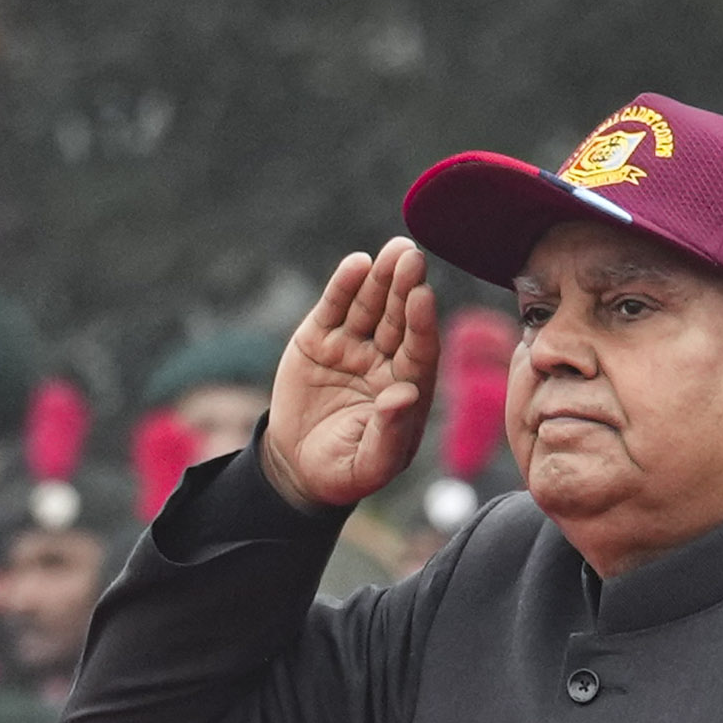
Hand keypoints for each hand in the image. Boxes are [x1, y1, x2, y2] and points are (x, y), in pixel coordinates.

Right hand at [258, 238, 441, 513]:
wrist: (298, 467)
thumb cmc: (345, 471)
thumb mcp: (370, 464)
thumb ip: (391, 433)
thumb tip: (407, 394)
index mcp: (407, 389)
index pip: (419, 350)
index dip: (421, 323)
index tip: (423, 296)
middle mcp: (385, 361)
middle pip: (399, 318)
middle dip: (405, 288)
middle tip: (412, 257)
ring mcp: (353, 346)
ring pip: (370, 306)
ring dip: (381, 278)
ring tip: (393, 251)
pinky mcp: (320, 338)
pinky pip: (335, 307)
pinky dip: (345, 286)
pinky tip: (357, 264)